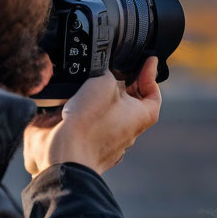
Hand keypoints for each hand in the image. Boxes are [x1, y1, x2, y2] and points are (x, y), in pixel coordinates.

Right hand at [23, 57, 161, 176]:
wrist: (63, 156)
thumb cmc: (90, 122)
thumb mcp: (104, 82)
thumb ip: (110, 73)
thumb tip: (106, 72)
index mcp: (140, 117)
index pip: (153, 95)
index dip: (150, 75)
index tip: (146, 61)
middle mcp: (127, 132)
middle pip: (130, 103)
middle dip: (123, 84)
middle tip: (113, 68)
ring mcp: (108, 142)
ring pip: (108, 115)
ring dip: (100, 98)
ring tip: (88, 82)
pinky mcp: (86, 146)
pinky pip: (89, 126)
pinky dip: (83, 112)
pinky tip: (71, 101)